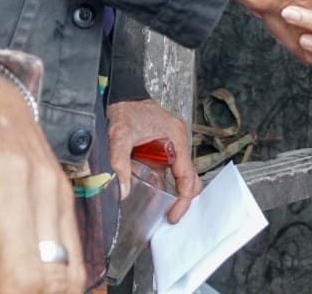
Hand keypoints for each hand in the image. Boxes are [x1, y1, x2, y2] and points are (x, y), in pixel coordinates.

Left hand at [107, 99, 201, 222]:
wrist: (123, 95)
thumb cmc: (125, 111)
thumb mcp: (119, 137)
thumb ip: (120, 163)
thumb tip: (123, 192)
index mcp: (175, 138)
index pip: (187, 176)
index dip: (183, 199)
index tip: (173, 215)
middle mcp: (179, 141)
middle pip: (191, 177)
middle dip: (184, 199)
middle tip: (171, 216)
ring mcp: (174, 144)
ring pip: (183, 174)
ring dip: (177, 192)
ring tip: (165, 210)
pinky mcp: (166, 147)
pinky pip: (172, 169)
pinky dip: (168, 184)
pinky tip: (157, 195)